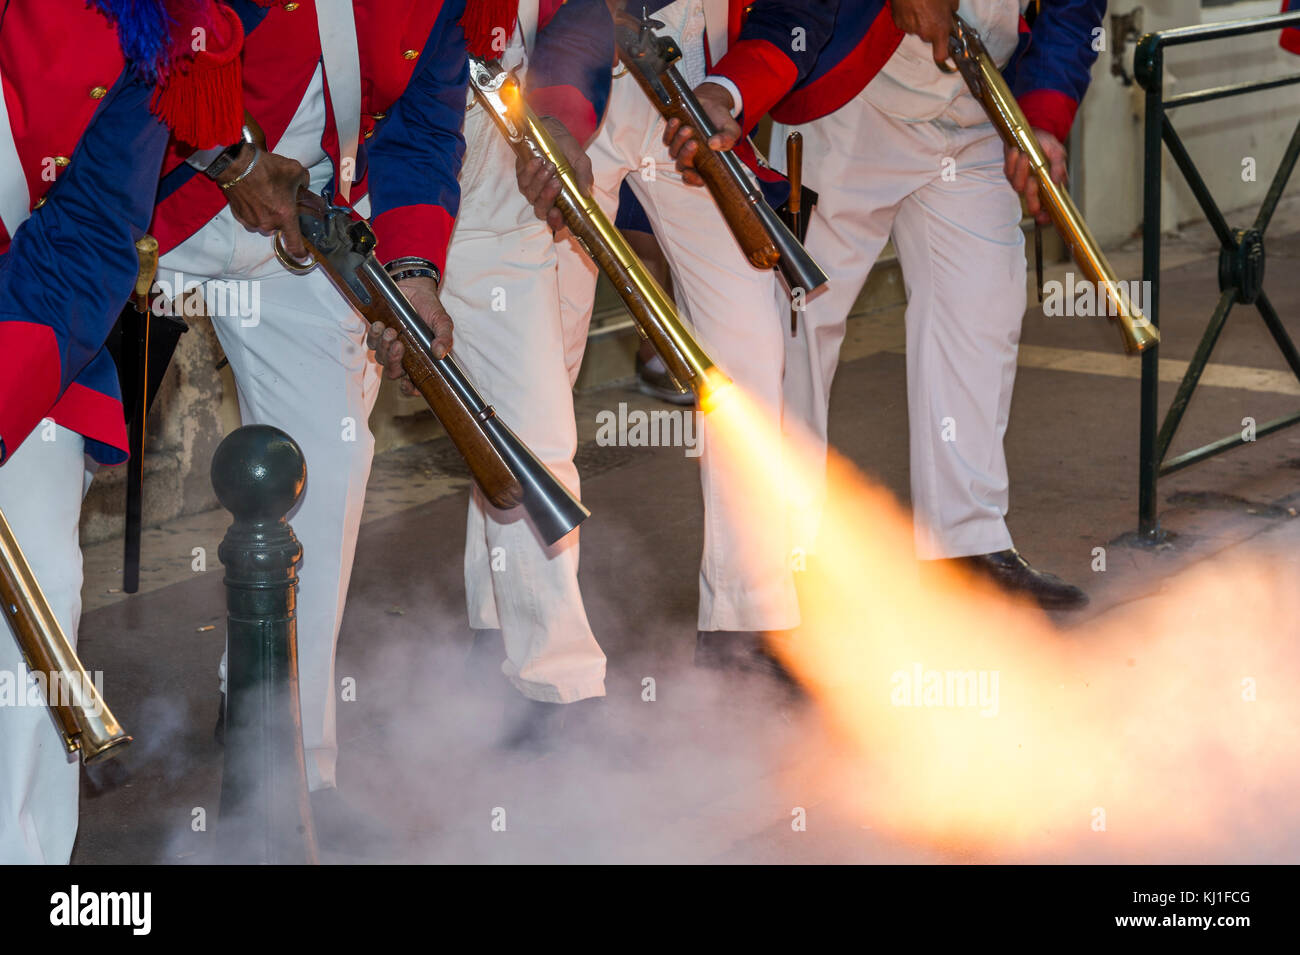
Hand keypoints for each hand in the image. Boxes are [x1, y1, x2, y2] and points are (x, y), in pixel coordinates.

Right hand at [217, 144, 310, 258]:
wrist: (236, 164)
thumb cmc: (266, 168)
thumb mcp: (295, 171)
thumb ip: (305, 182)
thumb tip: (304, 187)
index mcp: (285, 216)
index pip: (295, 244)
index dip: (301, 253)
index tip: (304, 255)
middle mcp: (269, 224)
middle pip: (281, 226)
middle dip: (285, 215)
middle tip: (286, 201)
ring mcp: (253, 221)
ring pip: (267, 222)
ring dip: (270, 212)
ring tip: (269, 194)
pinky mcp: (240, 216)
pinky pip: (253, 217)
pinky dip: (257, 210)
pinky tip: (256, 195)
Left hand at [365, 275, 453, 396]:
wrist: (414, 287)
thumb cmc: (430, 307)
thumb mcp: (442, 321)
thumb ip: (444, 337)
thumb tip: (440, 353)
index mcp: (422, 359)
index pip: (414, 383)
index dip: (410, 388)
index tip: (408, 383)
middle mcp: (405, 357)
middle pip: (394, 373)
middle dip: (395, 362)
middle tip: (399, 345)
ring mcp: (390, 347)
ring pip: (382, 359)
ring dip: (385, 347)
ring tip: (392, 331)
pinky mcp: (379, 335)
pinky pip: (372, 343)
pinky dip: (376, 336)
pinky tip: (382, 325)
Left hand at [515, 116, 592, 238]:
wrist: (552, 131)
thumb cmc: (567, 150)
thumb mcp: (581, 161)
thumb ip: (585, 176)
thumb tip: (586, 192)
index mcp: (562, 202)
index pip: (557, 221)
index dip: (556, 222)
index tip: (558, 213)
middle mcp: (545, 199)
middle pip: (541, 210)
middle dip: (547, 198)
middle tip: (557, 182)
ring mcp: (532, 189)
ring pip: (531, 195)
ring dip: (540, 181)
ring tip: (550, 165)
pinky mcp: (522, 177)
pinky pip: (523, 180)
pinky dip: (530, 171)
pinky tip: (538, 160)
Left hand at [662, 81, 739, 186]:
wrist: (712, 103)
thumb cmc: (722, 121)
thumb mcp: (731, 130)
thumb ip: (727, 139)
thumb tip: (714, 144)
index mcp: (706, 164)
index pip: (696, 180)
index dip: (691, 179)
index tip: (689, 172)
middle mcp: (691, 159)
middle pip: (682, 166)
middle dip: (686, 156)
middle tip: (694, 143)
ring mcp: (680, 148)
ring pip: (673, 152)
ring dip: (679, 142)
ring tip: (688, 129)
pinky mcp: (672, 136)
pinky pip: (667, 139)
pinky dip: (670, 131)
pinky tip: (676, 121)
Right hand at [890, 0, 958, 63]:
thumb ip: (952, 10)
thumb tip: (951, 11)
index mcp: (939, 29)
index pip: (940, 55)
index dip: (944, 53)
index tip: (946, 50)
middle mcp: (924, 33)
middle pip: (929, 38)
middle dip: (932, 28)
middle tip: (934, 12)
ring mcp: (910, 28)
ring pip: (918, 29)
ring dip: (920, 21)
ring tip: (922, 5)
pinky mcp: (899, 22)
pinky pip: (907, 23)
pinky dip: (910, 16)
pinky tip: (912, 5)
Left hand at [1004, 129, 1066, 224]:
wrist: (1033, 132)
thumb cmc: (1046, 144)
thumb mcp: (1057, 152)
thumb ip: (1059, 166)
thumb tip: (1058, 181)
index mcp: (1049, 187)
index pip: (1047, 211)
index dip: (1045, 217)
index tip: (1043, 215)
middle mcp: (1035, 188)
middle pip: (1030, 204)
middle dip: (1031, 194)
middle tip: (1034, 179)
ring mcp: (1022, 181)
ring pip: (1017, 186)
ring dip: (1020, 171)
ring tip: (1025, 156)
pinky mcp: (1010, 172)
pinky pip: (1008, 172)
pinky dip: (1011, 162)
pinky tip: (1016, 151)